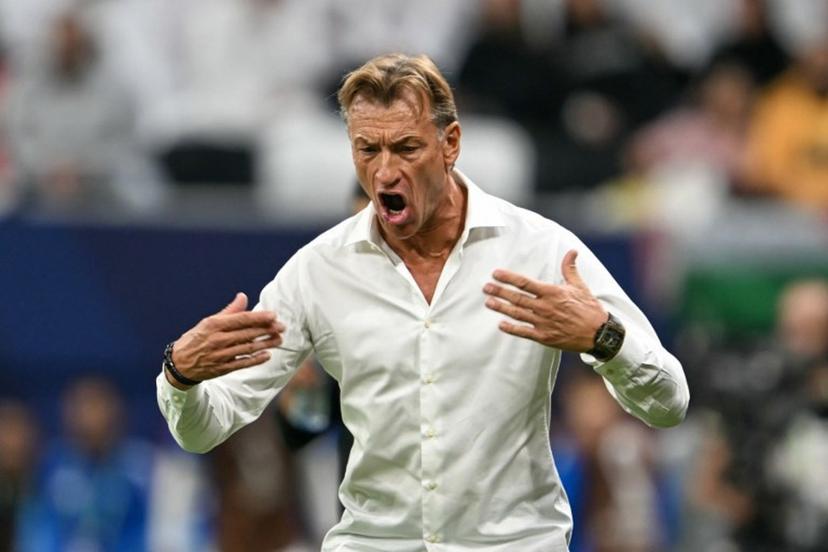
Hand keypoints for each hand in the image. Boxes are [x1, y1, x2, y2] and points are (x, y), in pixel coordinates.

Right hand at [166, 293, 284, 388]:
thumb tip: (243, 296)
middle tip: (282, 327)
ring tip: (279, 339)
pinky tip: (268, 355)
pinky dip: (256, 359)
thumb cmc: (196, 338)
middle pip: (247, 333)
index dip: (259, 317)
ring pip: (248, 348)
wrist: (179, 364)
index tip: (274, 315)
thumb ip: (229, 311)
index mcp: (214, 325)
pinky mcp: (222, 368)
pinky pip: (242, 363)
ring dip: (266, 344)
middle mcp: (218, 339)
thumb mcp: (208, 322)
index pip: (241, 319)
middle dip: (267, 329)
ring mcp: (220, 355)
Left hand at [483, 250, 606, 351]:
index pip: (525, 283)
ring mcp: (543, 323)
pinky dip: (512, 329)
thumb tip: (572, 251)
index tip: (495, 273)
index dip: (509, 278)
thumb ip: (570, 269)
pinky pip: (524, 332)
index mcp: (552, 293)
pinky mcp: (545, 337)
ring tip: (488, 302)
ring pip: (517, 314)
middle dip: (499, 292)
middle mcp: (545, 307)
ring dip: (501, 308)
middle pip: (517, 298)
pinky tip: (501, 324)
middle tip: (486, 287)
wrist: (599, 334)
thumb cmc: (589, 308)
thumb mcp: (580, 286)